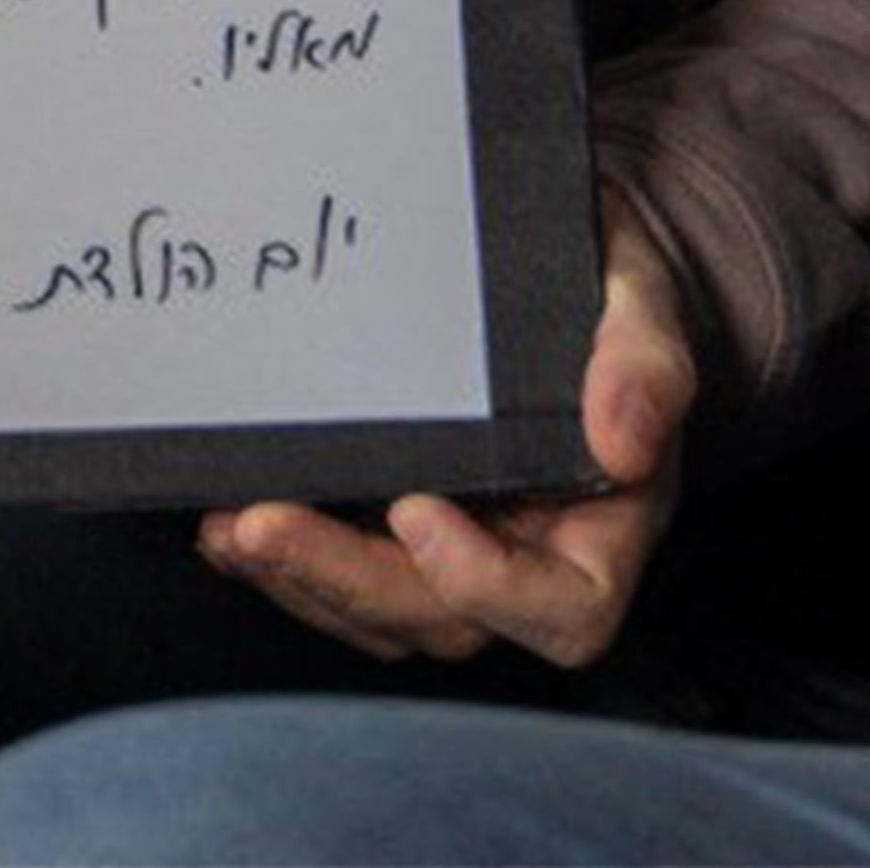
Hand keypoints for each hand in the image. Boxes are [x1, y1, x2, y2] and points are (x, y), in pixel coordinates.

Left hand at [196, 207, 694, 667]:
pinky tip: (226, 524)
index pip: (566, 610)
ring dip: (301, 581)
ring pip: (383, 613)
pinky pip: (346, 576)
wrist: (563, 252)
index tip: (414, 510)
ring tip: (231, 528)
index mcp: (605, 523)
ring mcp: (461, 546)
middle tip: (262, 526)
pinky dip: (286, 563)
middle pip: (444, 618)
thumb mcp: (639, 296)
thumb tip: (624, 441)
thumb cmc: (607, 280)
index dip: (486, 584)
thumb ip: (643, 363)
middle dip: (347, 580)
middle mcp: (532, 554)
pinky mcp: (398, 526)